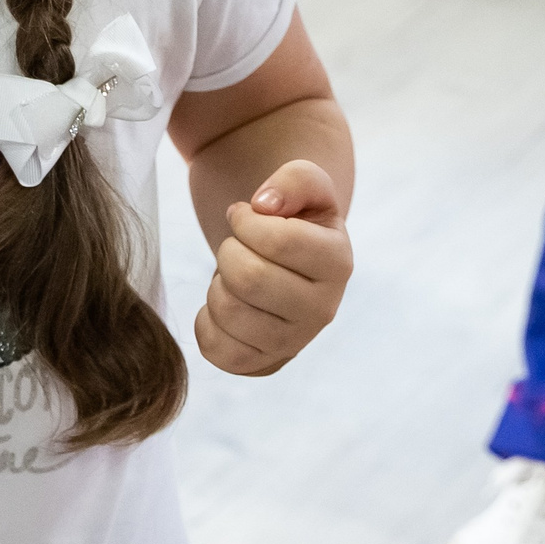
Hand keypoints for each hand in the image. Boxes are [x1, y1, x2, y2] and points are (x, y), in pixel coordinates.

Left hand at [194, 158, 351, 376]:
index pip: (278, 241)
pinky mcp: (261, 364)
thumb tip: (265, 205)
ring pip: (227, 310)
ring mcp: (293, 342)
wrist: (287, 261)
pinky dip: (207, 320)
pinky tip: (228, 302)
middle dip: (229, 251)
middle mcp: (323, 310)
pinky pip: (214, 347)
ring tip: (235, 275)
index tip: (245, 216)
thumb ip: (296, 179)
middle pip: (248, 278)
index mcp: (338, 263)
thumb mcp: (303, 185)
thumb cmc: (293, 218)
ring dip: (217, 282)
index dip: (245, 221)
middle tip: (237, 247)